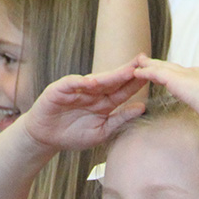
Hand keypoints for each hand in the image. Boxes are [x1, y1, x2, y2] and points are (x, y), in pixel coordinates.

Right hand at [22, 59, 146, 151]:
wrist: (45, 138)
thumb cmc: (72, 135)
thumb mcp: (101, 132)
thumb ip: (119, 120)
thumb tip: (141, 108)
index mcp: (104, 102)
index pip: (123, 89)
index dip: (137, 82)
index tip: (154, 74)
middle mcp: (93, 92)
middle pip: (113, 80)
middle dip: (128, 70)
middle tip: (145, 60)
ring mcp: (77, 89)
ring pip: (96, 80)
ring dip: (111, 75)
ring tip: (127, 70)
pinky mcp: (60, 90)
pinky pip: (72, 84)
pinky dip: (81, 83)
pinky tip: (92, 83)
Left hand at [133, 55, 198, 131]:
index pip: (187, 74)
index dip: (176, 72)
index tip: (168, 71)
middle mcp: (197, 73)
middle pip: (173, 67)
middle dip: (159, 64)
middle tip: (146, 60)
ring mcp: (187, 75)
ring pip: (163, 67)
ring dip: (149, 65)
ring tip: (137, 62)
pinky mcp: (178, 80)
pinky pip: (157, 73)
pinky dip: (145, 72)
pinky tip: (136, 72)